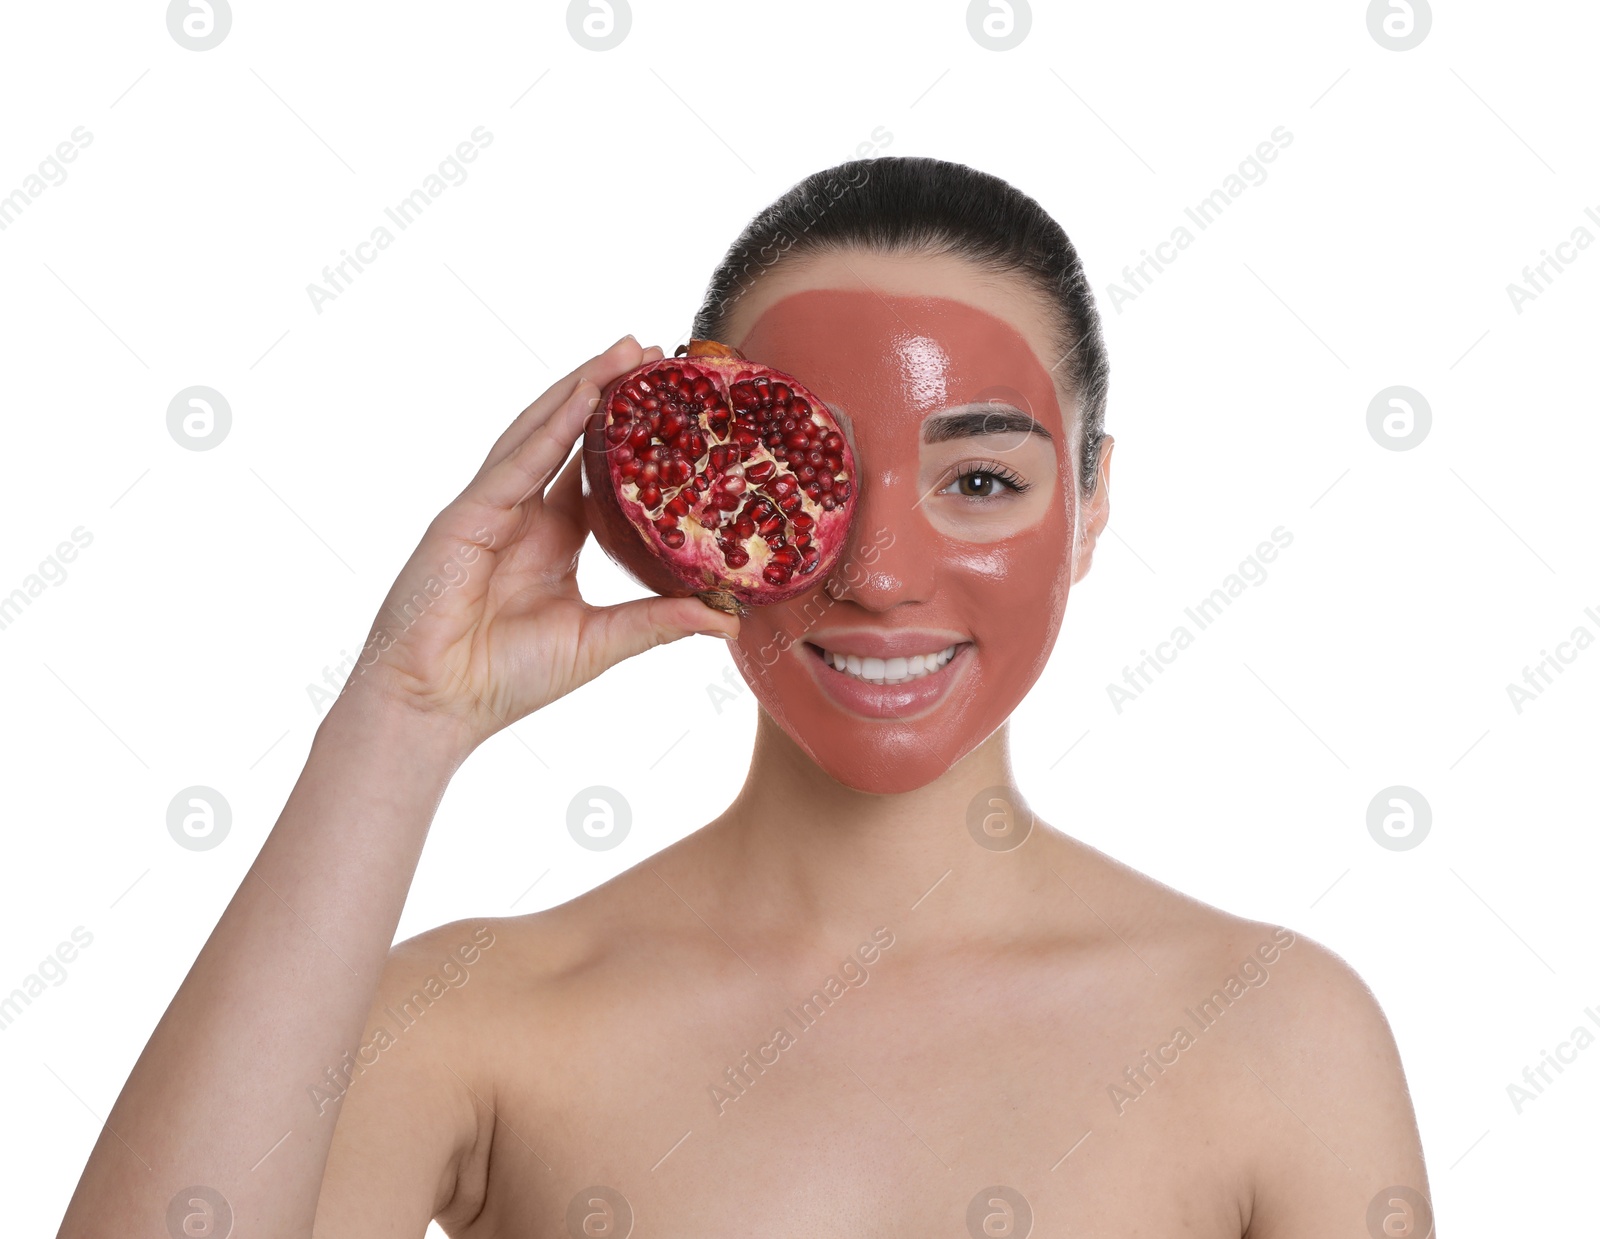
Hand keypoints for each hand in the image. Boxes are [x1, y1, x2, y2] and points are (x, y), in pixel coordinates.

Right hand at [340, 334, 739, 752]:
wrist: (438, 704)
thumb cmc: (508, 679)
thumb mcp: (603, 641)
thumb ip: (661, 621)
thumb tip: (731, 620)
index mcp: (553, 540)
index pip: (596, 473)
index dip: (630, 438)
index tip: (672, 402)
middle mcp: (524, 515)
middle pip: (569, 437)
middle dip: (606, 391)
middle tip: (652, 350)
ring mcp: (492, 508)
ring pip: (541, 433)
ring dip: (581, 389)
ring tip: (624, 350)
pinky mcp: (467, 515)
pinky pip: (517, 462)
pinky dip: (550, 427)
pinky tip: (582, 394)